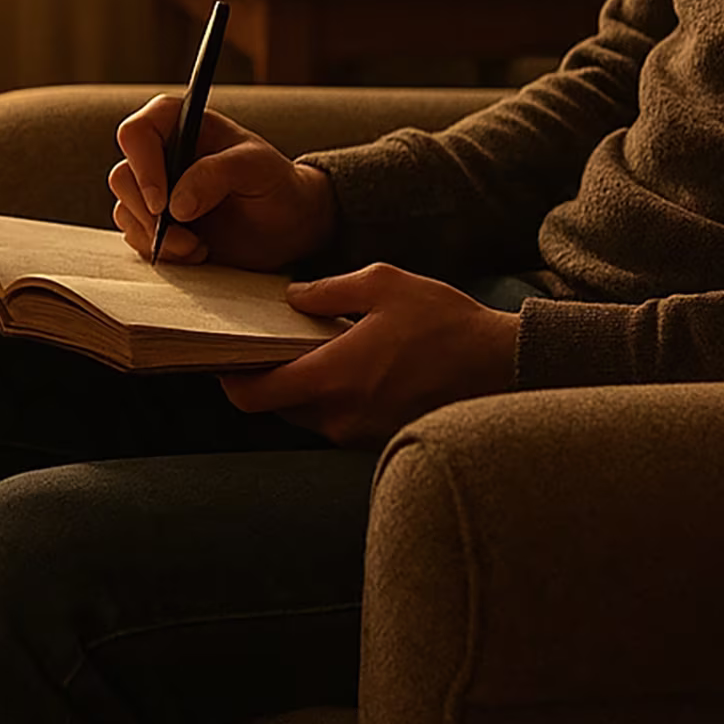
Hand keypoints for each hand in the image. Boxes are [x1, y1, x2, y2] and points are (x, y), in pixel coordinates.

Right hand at [109, 96, 336, 270]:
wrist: (287, 225)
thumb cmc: (276, 184)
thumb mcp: (258, 168)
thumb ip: (219, 173)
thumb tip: (176, 204)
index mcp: (183, 124)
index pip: (137, 133)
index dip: (142, 167)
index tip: (163, 203)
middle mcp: (162, 152)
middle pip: (122, 177)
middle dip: (149, 214)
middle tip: (186, 235)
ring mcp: (156, 188)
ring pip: (125, 210)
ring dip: (155, 237)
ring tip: (196, 246)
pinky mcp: (157, 221)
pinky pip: (135, 236)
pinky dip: (161, 251)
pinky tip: (196, 252)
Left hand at [217, 264, 520, 450]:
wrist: (501, 366)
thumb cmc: (445, 323)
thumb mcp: (383, 285)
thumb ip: (328, 291)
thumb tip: (292, 298)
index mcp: (333, 377)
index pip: (254, 395)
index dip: (228, 377)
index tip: (222, 354)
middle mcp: (340, 416)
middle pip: (275, 406)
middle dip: (264, 377)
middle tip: (263, 342)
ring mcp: (359, 433)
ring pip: (305, 414)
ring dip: (299, 385)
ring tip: (309, 347)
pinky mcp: (378, 438)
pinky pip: (334, 419)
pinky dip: (328, 395)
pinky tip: (345, 364)